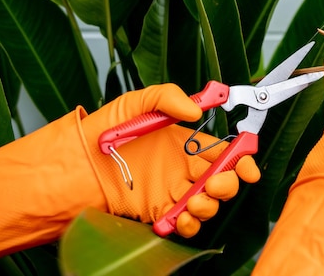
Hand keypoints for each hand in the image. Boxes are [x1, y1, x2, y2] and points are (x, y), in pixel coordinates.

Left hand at [79, 84, 260, 236]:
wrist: (75, 166)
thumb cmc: (103, 131)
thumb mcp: (134, 103)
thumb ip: (167, 97)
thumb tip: (196, 109)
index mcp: (185, 144)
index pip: (224, 152)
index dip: (241, 159)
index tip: (248, 167)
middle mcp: (183, 169)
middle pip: (222, 180)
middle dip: (227, 184)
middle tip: (215, 183)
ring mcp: (172, 192)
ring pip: (208, 204)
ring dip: (209, 206)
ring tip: (195, 202)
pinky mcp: (158, 212)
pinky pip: (184, 223)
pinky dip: (189, 224)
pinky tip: (181, 217)